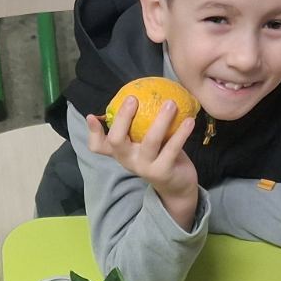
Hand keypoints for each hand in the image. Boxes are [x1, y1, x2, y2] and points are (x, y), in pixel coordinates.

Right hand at [85, 98, 198, 228]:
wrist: (176, 186)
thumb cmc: (159, 156)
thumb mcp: (144, 142)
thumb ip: (139, 125)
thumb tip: (141, 93)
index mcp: (121, 152)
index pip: (98, 146)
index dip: (93, 132)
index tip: (91, 116)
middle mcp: (128, 160)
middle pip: (117, 141)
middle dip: (123, 119)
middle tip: (133, 98)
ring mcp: (144, 167)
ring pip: (150, 142)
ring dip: (161, 121)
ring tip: (171, 104)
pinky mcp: (162, 172)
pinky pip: (172, 149)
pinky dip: (181, 133)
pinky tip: (189, 120)